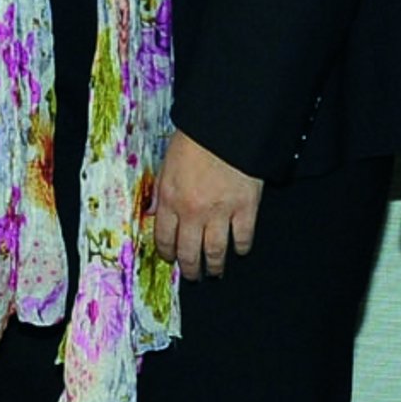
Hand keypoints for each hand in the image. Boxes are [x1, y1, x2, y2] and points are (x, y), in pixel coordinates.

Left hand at [149, 130, 262, 279]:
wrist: (227, 126)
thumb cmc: (196, 138)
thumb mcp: (168, 162)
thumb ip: (162, 190)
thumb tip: (154, 211)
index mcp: (170, 199)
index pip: (164, 238)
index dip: (167, 253)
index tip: (171, 258)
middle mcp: (193, 211)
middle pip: (189, 252)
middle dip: (190, 269)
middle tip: (193, 274)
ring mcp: (220, 212)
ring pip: (215, 252)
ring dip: (214, 266)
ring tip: (215, 271)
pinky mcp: (246, 208)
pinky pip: (243, 238)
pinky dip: (241, 248)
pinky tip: (240, 250)